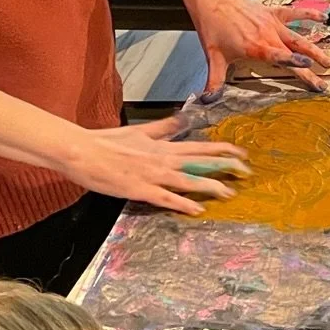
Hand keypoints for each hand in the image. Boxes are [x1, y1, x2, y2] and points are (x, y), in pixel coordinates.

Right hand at [56, 117, 250, 212]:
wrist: (83, 151)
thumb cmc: (108, 141)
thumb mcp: (140, 130)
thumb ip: (163, 128)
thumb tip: (181, 120)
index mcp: (163, 145)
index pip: (200, 146)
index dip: (222, 149)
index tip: (241, 152)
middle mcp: (163, 159)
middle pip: (201, 162)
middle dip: (225, 166)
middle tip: (246, 171)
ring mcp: (152, 175)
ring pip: (188, 180)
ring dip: (210, 187)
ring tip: (229, 193)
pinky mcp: (139, 190)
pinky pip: (165, 198)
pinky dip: (183, 203)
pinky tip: (197, 209)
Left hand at [184, 0, 329, 92]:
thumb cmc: (213, 26)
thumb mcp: (214, 56)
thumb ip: (214, 80)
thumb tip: (209, 99)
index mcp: (256, 47)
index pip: (281, 59)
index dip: (295, 65)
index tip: (310, 70)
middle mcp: (268, 35)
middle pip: (295, 52)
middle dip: (311, 67)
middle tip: (324, 80)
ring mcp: (272, 23)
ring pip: (299, 37)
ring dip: (314, 49)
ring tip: (328, 61)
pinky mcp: (272, 12)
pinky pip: (295, 14)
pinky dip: (309, 16)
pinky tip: (323, 19)